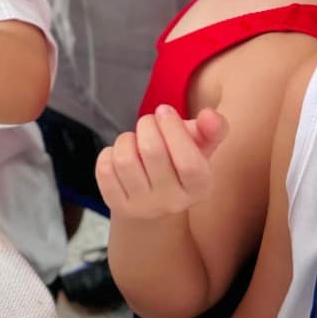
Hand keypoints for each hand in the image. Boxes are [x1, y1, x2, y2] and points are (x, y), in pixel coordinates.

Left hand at [95, 105, 228, 218]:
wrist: (155, 199)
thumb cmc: (179, 162)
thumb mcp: (200, 146)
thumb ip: (212, 129)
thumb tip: (209, 116)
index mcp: (199, 188)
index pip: (189, 163)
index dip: (173, 129)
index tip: (164, 110)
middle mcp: (173, 202)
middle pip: (152, 151)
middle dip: (146, 124)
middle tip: (149, 121)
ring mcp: (143, 207)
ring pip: (124, 159)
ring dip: (126, 139)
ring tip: (135, 140)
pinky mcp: (117, 205)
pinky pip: (105, 169)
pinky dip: (109, 153)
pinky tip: (120, 156)